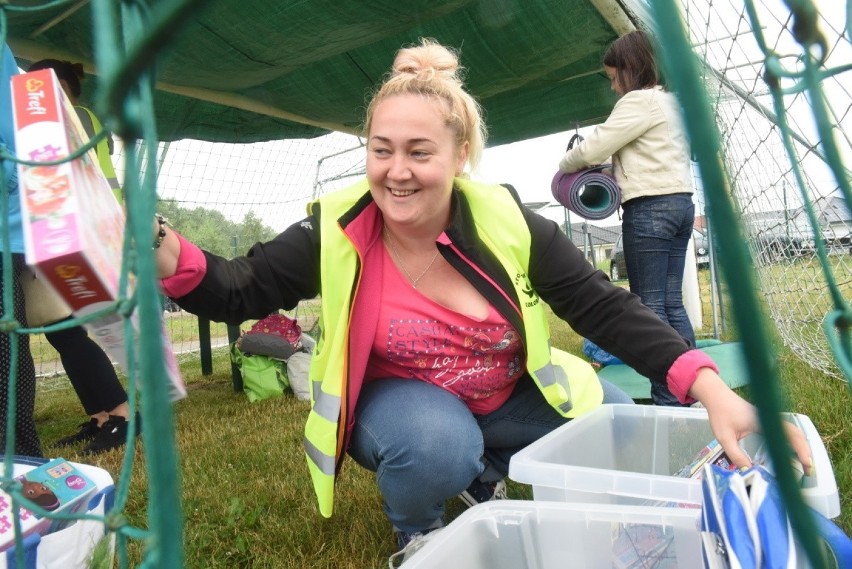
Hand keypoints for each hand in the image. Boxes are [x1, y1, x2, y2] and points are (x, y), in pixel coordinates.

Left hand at [689, 368, 812, 473]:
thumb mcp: (724, 437)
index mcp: (763, 421)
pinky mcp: (767, 419)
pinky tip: (792, 452)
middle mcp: (770, 418)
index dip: (800, 449)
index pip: (789, 435)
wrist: (717, 396)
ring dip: (801, 446)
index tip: (806, 464)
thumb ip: (736, 455)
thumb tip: (749, 472)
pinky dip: (793, 441)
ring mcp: (770, 418)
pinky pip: (785, 430)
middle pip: (796, 434)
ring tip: (804, 464)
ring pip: (792, 431)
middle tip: (808, 470)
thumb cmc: (720, 413)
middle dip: (805, 451)